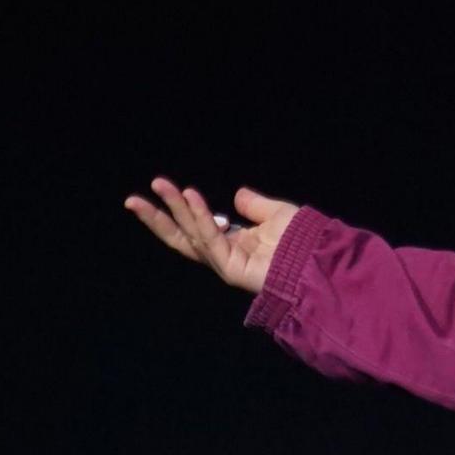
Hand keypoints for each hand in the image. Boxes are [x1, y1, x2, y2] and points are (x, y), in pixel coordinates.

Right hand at [125, 178, 298, 294]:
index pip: (196, 228)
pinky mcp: (233, 268)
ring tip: (159, 185)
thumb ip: (256, 205)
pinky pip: (211, 239)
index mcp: (233, 243)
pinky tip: (190, 197)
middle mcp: (225, 254)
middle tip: (131, 200)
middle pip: (183, 237)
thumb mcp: (277, 214)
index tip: (164, 188)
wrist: (322, 259)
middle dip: (157, 218)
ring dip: (175, 209)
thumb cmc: (304, 241)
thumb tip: (237, 196)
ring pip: (193, 235)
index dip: (179, 210)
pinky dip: (200, 217)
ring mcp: (227, 263)